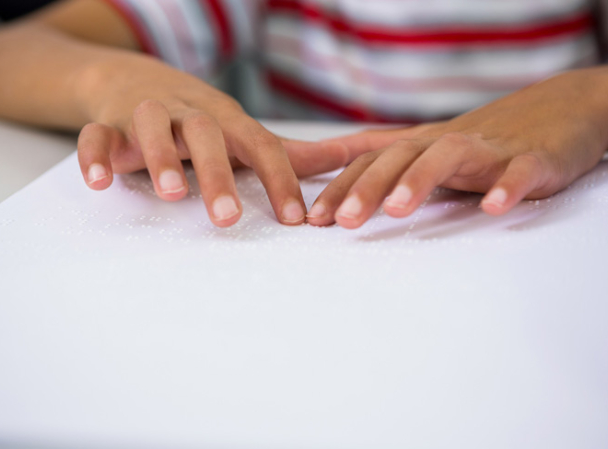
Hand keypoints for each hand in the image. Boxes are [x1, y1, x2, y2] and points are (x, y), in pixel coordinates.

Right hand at [76, 56, 349, 226]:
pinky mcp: (108, 124)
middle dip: (218, 175)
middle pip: (207, 134)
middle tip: (228, 220)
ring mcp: (148, 115)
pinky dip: (94, 154)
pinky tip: (99, 182)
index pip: (262, 145)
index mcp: (228, 121)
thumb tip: (353, 159)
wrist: (135, 80)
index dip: (280, 179)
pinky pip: (96, 134)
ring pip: (153, 125)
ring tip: (173, 194)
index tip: (295, 221)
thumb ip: (292, 154)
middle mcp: (191, 114)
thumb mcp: (244, 133)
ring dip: (162, 156)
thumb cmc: (201, 119)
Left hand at [306, 67, 607, 228]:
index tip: (314, 219)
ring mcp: (491, 148)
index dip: (341, 188)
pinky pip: (519, 170)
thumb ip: (396, 167)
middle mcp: (448, 142)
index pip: (373, 163)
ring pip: (449, 156)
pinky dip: (506, 185)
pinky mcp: (533, 158)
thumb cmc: (487, 141)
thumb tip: (346, 188)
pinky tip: (493, 206)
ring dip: (420, 180)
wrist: (562, 108)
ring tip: (397, 211)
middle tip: (342, 220)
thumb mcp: (434, 152)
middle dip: (368, 187)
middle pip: (400, 157)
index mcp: (422, 146)